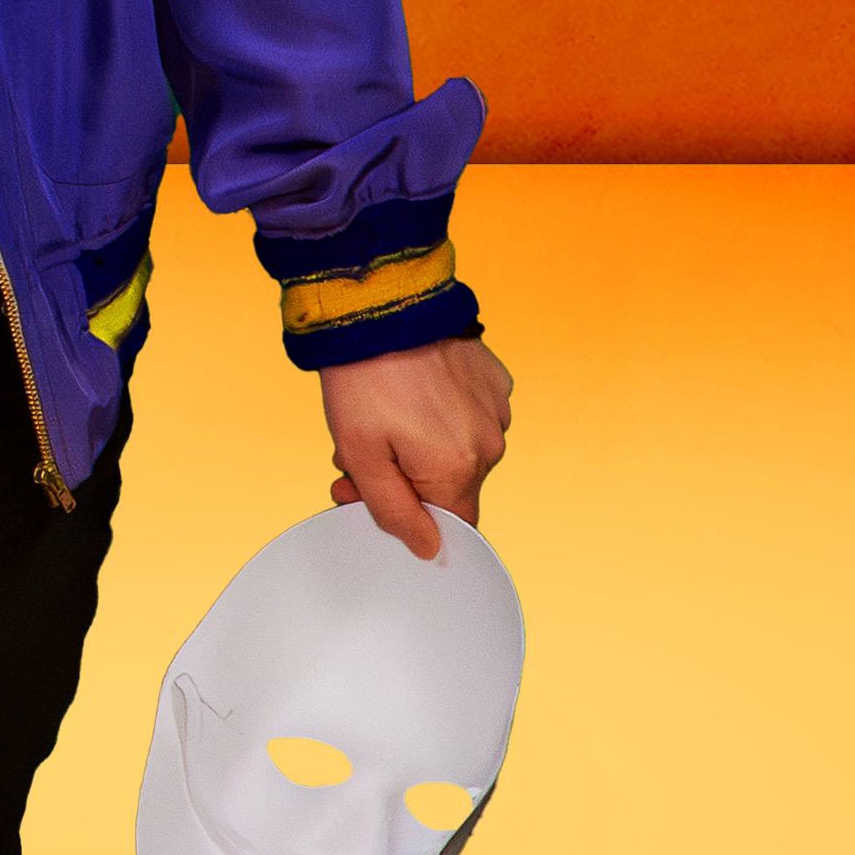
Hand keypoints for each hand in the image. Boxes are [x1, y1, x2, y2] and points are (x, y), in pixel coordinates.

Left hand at [320, 336, 515, 558]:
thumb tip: (428, 549)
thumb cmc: (363, 379)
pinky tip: (410, 390)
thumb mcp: (360, 455)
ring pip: (457, 450)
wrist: (380, 305)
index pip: (448, 525)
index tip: (361, 490)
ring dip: (420, 445)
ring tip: (381, 412)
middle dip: (401, 477)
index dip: (405, 517)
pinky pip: (469, 415)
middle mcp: (489, 444)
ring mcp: (496, 409)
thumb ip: (394, 512)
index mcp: (458, 469)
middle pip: (447, 487)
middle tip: (358, 449)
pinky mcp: (494, 380)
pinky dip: (441, 413)